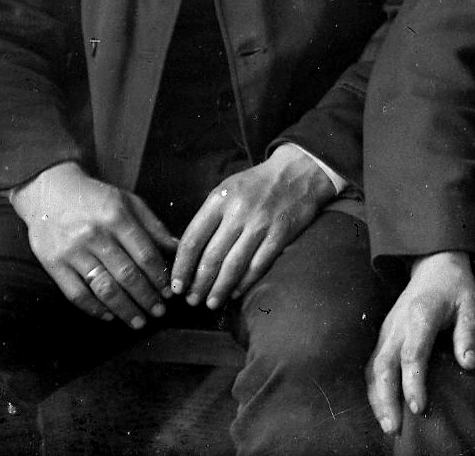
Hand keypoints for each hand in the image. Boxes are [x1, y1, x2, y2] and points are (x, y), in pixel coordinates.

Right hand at [10, 161, 175, 327]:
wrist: (49, 190)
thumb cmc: (95, 198)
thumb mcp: (128, 202)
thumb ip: (153, 226)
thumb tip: (178, 248)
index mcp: (117, 217)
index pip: (145, 254)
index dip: (159, 277)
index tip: (170, 292)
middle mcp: (95, 235)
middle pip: (127, 274)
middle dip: (146, 297)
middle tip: (159, 312)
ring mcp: (72, 252)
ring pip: (103, 287)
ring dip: (124, 308)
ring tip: (138, 321)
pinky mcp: (53, 264)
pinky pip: (76, 294)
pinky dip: (94, 309)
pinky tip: (108, 316)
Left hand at [169, 142, 339, 309]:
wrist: (298, 171)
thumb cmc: (257, 184)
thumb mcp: (226, 190)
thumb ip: (209, 217)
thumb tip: (189, 254)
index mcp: (219, 199)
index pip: (192, 240)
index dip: (181, 267)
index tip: (176, 285)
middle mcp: (238, 212)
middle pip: (211, 257)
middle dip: (199, 284)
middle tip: (192, 300)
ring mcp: (260, 224)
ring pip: (233, 265)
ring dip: (219, 289)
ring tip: (210, 303)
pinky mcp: (280, 234)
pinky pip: (258, 265)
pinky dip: (245, 282)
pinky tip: (236, 293)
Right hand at [368, 251, 474, 435]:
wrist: (434, 266)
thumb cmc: (455, 287)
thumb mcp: (471, 304)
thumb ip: (469, 333)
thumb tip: (468, 364)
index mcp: (420, 316)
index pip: (413, 354)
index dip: (413, 383)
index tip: (418, 407)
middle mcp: (397, 326)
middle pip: (384, 366)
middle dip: (386, 399)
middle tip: (394, 427)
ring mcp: (387, 331)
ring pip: (374, 369)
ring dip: (377, 399)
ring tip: (388, 425)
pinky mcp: (383, 337)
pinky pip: (373, 366)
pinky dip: (374, 390)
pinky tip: (383, 408)